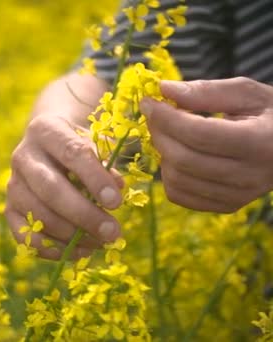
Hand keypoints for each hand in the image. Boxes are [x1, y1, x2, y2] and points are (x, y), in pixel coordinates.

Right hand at [5, 113, 123, 259]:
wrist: (48, 144)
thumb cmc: (79, 146)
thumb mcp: (96, 144)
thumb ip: (106, 164)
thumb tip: (116, 189)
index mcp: (47, 130)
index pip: (71, 153)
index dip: (94, 179)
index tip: (117, 203)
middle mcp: (23, 155)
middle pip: (51, 189)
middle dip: (84, 214)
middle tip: (113, 232)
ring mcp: (13, 183)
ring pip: (38, 214)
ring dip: (71, 235)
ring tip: (100, 243)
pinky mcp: (9, 208)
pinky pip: (25, 235)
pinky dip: (52, 249)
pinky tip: (79, 251)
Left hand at [140, 77, 272, 212]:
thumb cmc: (271, 115)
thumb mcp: (247, 93)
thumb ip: (206, 91)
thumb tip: (164, 89)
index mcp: (261, 142)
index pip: (200, 134)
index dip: (167, 118)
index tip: (149, 102)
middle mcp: (251, 176)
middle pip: (184, 159)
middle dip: (160, 133)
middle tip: (153, 115)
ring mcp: (238, 196)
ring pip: (178, 180)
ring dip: (162, 153)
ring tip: (166, 133)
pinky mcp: (226, 205)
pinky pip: (180, 196)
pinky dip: (168, 174)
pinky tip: (175, 154)